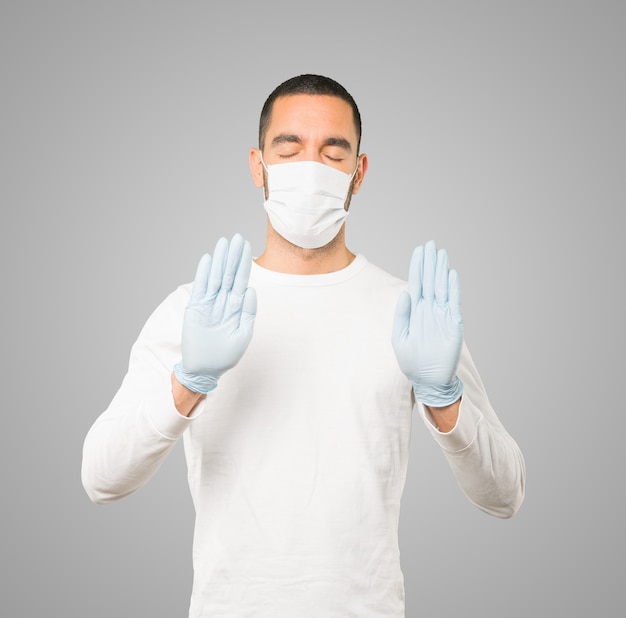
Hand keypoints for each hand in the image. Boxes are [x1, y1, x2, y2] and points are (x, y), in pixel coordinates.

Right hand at [174, 233, 256, 393]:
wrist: (205, 369)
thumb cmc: (226, 355)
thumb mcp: (243, 336)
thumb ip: (248, 313)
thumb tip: (251, 290)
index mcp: (237, 307)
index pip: (242, 280)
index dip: (244, 264)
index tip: (247, 247)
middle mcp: (223, 302)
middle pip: (229, 274)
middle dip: (233, 256)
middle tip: (237, 237)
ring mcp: (209, 303)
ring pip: (216, 277)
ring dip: (219, 260)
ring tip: (223, 243)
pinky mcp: (196, 308)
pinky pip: (201, 287)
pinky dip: (203, 274)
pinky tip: (208, 259)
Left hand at [391, 240, 463, 406]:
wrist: (428, 380)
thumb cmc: (412, 361)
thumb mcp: (400, 338)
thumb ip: (401, 316)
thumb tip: (404, 293)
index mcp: (415, 311)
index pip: (417, 283)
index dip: (418, 267)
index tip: (419, 251)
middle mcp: (429, 310)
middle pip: (430, 281)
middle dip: (430, 263)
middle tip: (431, 243)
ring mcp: (442, 316)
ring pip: (442, 288)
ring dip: (441, 271)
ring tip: (441, 253)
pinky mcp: (453, 325)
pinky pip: (453, 303)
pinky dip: (453, 289)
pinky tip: (451, 275)